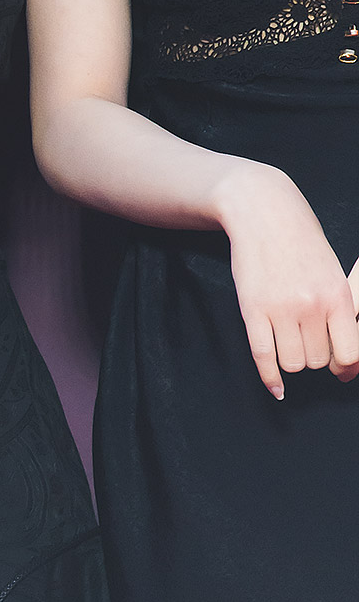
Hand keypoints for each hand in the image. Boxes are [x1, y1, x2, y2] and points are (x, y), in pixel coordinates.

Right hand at [216, 161, 358, 397]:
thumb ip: (340, 311)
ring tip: (289, 344)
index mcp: (338, 296)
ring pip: (292, 362)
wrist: (265, 214)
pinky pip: (263, 356)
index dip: (344, 366)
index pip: (349, 353)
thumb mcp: (333, 273)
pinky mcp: (252, 309)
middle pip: (317, 360)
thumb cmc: (302, 243)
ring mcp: (280, 308)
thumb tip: (347, 358)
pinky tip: (276, 388)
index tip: (338, 367)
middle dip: (313, 357)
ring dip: (291, 361)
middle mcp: (311, 305)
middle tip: (306, 342)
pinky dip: (269, 378)